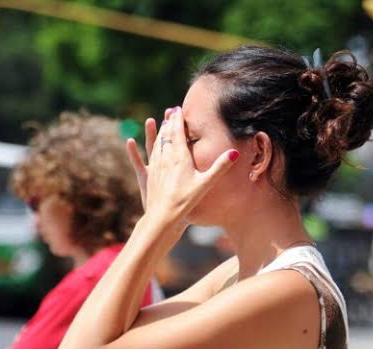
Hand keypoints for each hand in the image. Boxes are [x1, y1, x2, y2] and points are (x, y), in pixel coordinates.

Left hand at [126, 106, 237, 225]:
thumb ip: (220, 167)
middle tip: (171, 111)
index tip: (178, 108)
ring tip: (161, 123)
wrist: (163, 216)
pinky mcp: (149, 175)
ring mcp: (155, 166)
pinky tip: (137, 142)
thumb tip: (234, 152)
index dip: (178, 119)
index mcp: (179, 156)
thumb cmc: (186, 200)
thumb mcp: (206, 183)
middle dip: (169, 122)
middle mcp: (165, 157)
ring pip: (156, 143)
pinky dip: (143, 147)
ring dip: (159, 131)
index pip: (177, 132)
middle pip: (166, 135)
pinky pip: (145, 156)